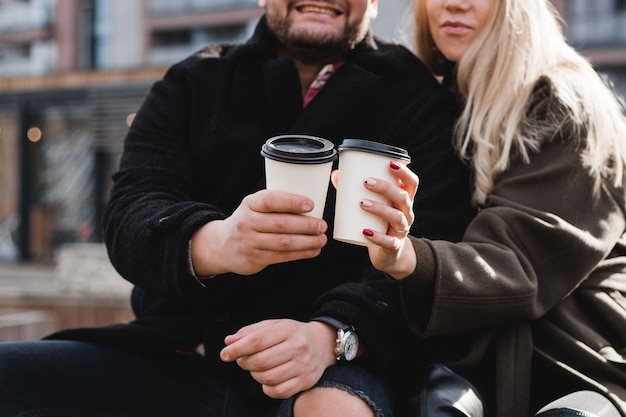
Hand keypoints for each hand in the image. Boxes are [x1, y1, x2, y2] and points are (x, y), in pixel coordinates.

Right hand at [191, 190, 327, 275]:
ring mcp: (249, 242)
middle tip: (322, 225)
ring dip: (307, 242)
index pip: (270, 200)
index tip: (311, 204)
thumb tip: (312, 205)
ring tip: (322, 239)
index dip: (291, 202)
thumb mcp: (254, 207)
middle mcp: (247, 222)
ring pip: (284, 242)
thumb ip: (275, 204)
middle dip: (306, 225)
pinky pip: (282, 256)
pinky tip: (313, 250)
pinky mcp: (254, 258)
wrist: (223, 245)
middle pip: (281, 223)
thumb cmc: (249, 221)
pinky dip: (301, 254)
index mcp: (249, 204)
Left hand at [220, 319, 335, 398]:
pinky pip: (278, 392)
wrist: (321, 345)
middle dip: (245, 362)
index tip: (224, 354)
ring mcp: (303, 365)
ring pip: (267, 378)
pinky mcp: (305, 381)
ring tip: (256, 368)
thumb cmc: (290, 335)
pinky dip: (266, 388)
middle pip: (260, 361)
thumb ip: (250, 332)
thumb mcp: (273, 326)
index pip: (257, 340)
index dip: (237, 349)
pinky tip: (268, 379)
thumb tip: (229, 341)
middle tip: (243, 360)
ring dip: (254, 375)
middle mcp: (298, 346)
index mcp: (288, 329)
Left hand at [331, 161, 417, 278]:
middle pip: (403, 197)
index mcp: (404, 200)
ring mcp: (402, 230)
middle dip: (385, 187)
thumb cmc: (379, 222)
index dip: (404, 172)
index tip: (389, 163)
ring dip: (379, 208)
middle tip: (365, 181)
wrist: (388, 253)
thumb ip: (355, 190)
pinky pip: (389, 241)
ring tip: (361, 203)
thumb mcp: (374, 205)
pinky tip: (365, 231)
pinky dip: (377, 237)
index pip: (412, 183)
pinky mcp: (394, 246)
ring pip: (397, 217)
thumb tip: (335, 174)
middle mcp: (407, 213)